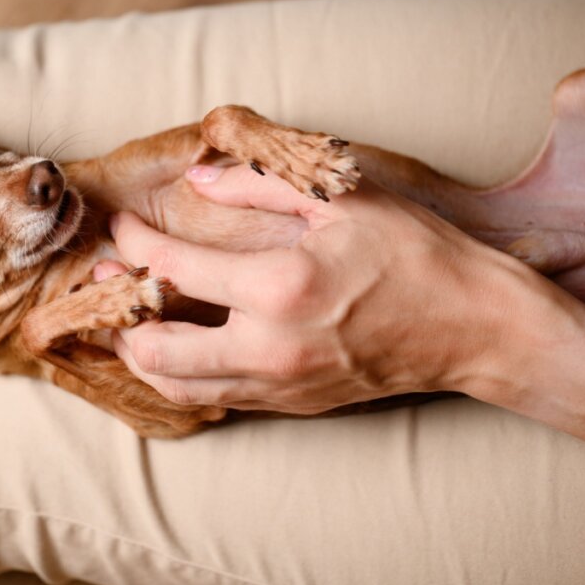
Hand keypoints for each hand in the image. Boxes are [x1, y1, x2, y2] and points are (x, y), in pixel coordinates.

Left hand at [98, 163, 554, 413]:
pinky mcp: (291, 404)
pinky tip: (180, 344)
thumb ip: (260, 188)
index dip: (135, 242)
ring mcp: (278, 384)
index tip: (122, 226)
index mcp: (278, 287)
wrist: (474, 328)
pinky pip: (214, 397)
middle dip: (117, 311)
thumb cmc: (417, 256)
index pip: (173, 268)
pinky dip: (181, 372)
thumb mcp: (342, 202)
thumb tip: (199, 179)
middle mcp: (268, 347)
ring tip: (130, 316)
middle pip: (153, 347)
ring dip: (140, 351)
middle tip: (109, 279)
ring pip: (175, 384)